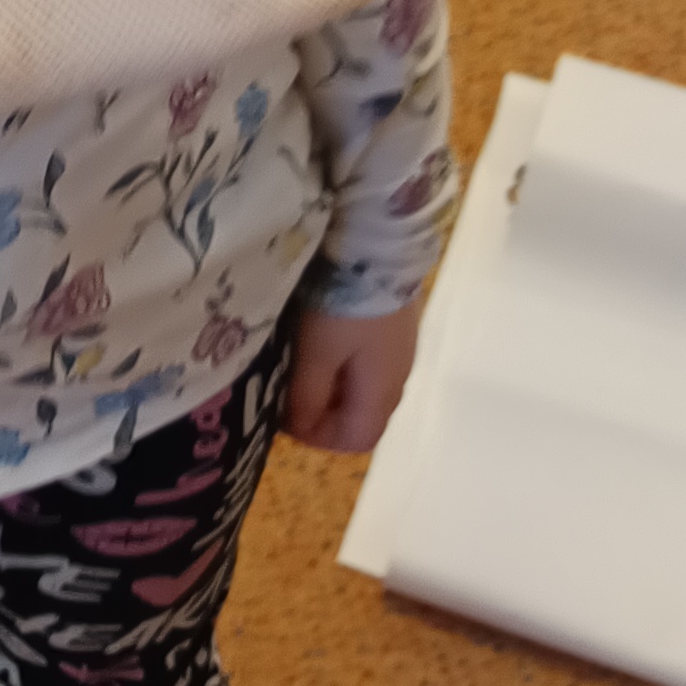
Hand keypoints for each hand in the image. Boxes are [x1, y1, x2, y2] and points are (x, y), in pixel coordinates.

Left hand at [283, 297, 420, 455]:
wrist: (379, 245)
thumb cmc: (346, 304)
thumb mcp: (317, 352)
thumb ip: (307, 395)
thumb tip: (298, 428)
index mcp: (382, 391)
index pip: (358, 440)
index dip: (320, 438)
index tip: (286, 416)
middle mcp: (398, 377)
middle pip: (362, 416)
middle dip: (323, 413)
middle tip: (288, 390)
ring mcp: (399, 350)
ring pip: (364, 388)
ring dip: (332, 386)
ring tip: (300, 363)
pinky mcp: (395, 325)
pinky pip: (369, 362)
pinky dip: (343, 363)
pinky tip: (322, 338)